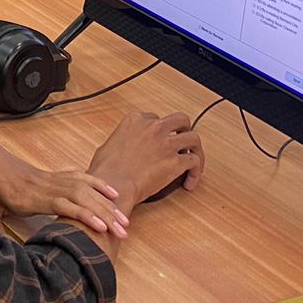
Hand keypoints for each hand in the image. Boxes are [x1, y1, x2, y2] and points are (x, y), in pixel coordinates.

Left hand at [0, 131, 128, 237]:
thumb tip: (3, 254)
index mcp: (27, 195)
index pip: (62, 204)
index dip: (83, 215)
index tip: (102, 227)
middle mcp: (42, 185)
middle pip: (80, 196)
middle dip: (104, 212)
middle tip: (124, 230)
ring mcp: (47, 177)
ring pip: (82, 186)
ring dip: (105, 200)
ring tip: (124, 216)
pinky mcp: (49, 174)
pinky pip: (77, 176)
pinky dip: (95, 183)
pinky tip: (110, 191)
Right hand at [87, 111, 204, 206]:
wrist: (114, 184)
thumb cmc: (107, 169)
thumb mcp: (108, 145)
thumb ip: (121, 140)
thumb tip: (123, 147)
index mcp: (135, 120)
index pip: (155, 118)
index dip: (161, 130)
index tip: (161, 140)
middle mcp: (153, 127)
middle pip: (180, 120)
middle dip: (184, 130)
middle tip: (184, 142)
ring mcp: (166, 143)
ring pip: (193, 138)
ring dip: (195, 149)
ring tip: (193, 160)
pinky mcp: (176, 161)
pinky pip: (195, 162)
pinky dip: (196, 172)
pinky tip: (189, 182)